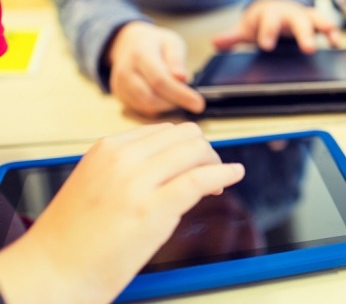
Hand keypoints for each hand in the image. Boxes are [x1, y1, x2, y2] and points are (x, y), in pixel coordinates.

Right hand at [0, 123, 244, 302]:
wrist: (54, 271)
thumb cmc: (74, 237)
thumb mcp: (98, 183)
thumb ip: (131, 167)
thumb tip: (172, 162)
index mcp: (108, 149)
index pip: (164, 131)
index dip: (186, 146)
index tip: (193, 162)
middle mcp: (123, 158)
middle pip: (185, 135)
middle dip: (204, 152)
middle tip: (209, 172)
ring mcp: (138, 182)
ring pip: (196, 151)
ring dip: (214, 163)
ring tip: (216, 183)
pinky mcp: (153, 209)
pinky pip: (200, 179)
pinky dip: (224, 173)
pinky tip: (234, 174)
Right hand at [107, 22, 204, 116]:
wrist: (129, 43)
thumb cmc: (156, 43)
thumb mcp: (172, 43)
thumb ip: (176, 60)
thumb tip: (182, 78)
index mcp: (140, 54)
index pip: (160, 80)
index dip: (180, 95)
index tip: (199, 104)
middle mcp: (126, 71)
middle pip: (151, 98)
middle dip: (175, 103)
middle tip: (191, 100)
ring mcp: (120, 85)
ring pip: (146, 106)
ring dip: (166, 107)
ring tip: (178, 96)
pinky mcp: (120, 95)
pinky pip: (141, 109)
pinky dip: (157, 109)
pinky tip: (166, 99)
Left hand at [212, 0, 339, 53]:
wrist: (277, 3)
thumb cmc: (262, 20)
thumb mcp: (246, 27)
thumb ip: (233, 36)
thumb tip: (215, 44)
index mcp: (270, 14)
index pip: (269, 22)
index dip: (268, 33)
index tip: (267, 46)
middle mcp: (290, 13)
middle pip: (297, 21)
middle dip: (304, 34)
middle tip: (309, 49)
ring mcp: (304, 16)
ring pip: (316, 19)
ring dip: (325, 28)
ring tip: (332, 38)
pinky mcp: (316, 22)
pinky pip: (327, 25)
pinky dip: (333, 33)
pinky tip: (337, 42)